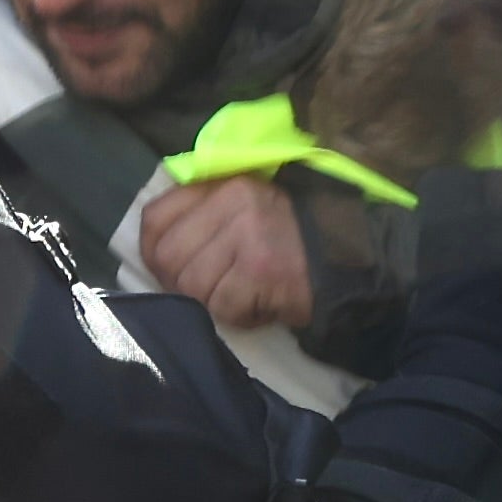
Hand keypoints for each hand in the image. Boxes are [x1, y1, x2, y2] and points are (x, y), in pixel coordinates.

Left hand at [136, 173, 317, 328]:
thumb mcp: (243, 210)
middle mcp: (234, 204)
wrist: (350, 258)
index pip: (156, 217)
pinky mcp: (262, 272)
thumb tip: (154, 251)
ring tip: (238, 297)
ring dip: (211, 303)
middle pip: (167, 257)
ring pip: (192, 286)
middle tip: (209, 291)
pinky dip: (238, 316)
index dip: (152, 251)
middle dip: (181, 285)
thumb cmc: (287, 239)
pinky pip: (222, 307)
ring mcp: (248, 237)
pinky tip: (258, 306)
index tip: (168, 269)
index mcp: (223, 185)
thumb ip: (201, 218)